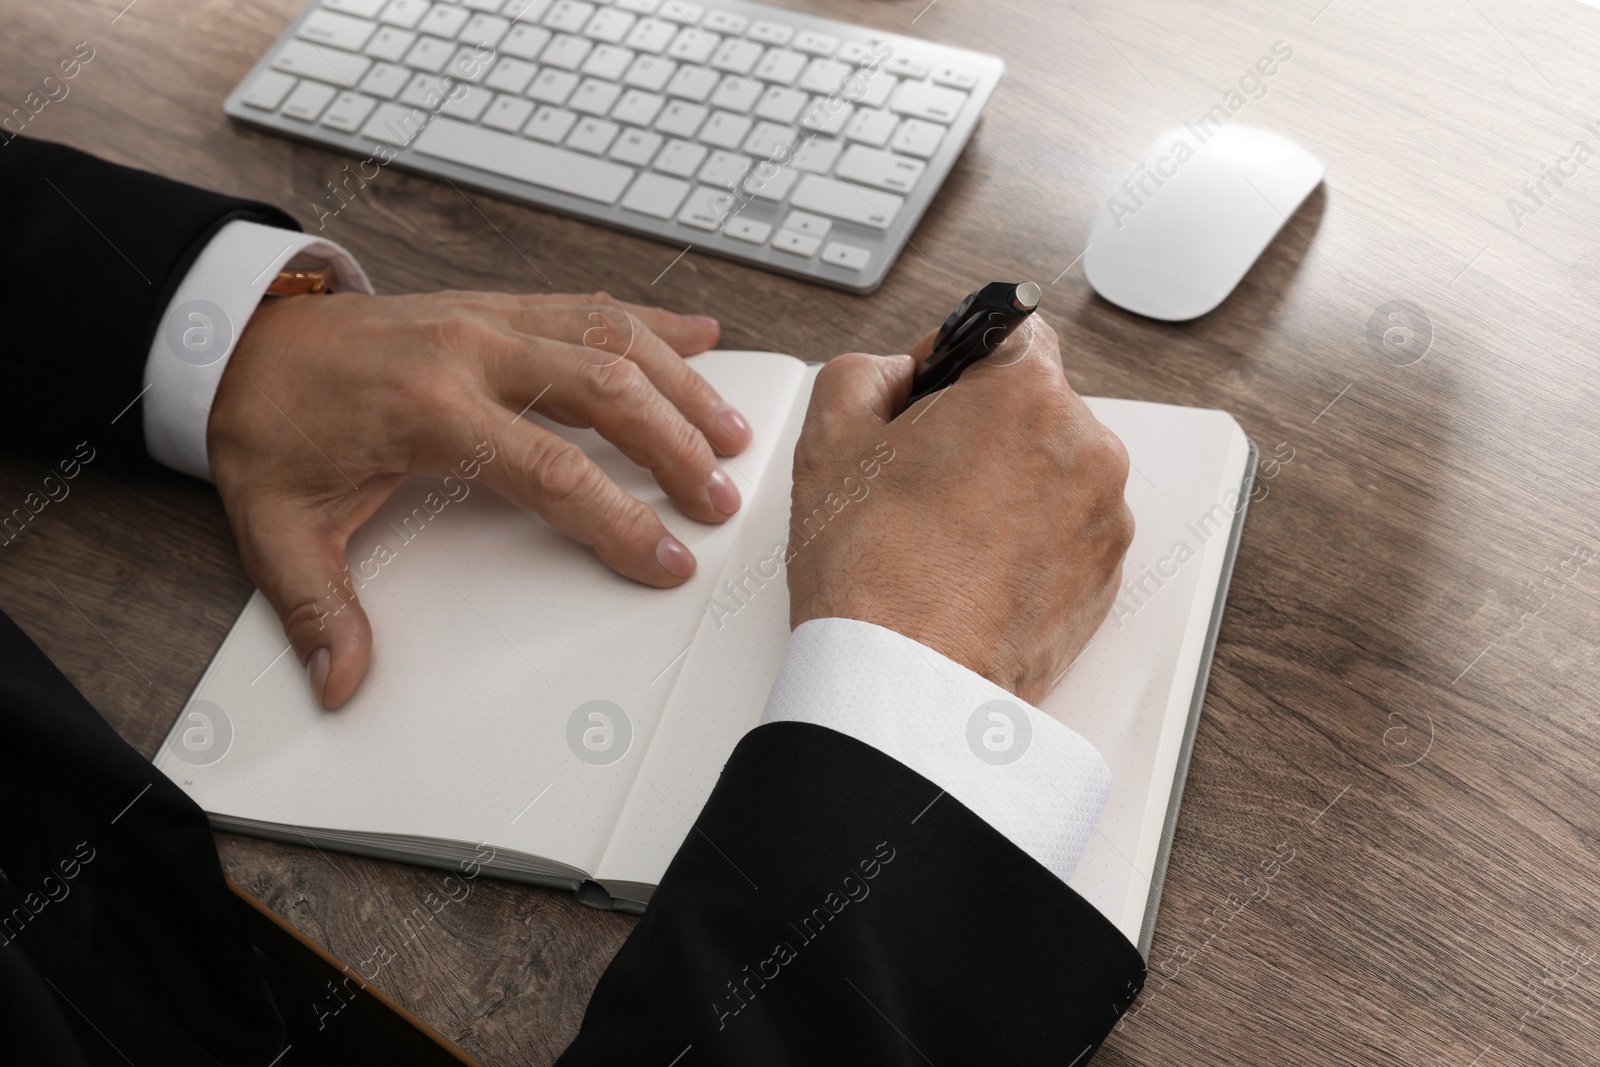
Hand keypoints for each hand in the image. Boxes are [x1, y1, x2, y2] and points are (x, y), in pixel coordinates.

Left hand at [209, 290, 751, 708]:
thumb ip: (317, 607)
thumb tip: (342, 681)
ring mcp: (490, 319)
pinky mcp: (496, 306)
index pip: (551, 471)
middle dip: (675, 446)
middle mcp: (472, 352)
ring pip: (611, 335)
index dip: (619, 521)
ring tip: (729, 431)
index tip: (665, 557)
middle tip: (719, 497)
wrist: (241, 337)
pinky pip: (587, 303)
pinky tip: (697, 335)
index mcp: (428, 409)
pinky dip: (650, 321)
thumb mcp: (277, 525)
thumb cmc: (270, 422)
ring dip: (680, 381)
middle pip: (606, 390)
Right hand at [786, 319, 1133, 703]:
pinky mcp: (1106, 576)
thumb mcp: (830, 436)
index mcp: (1027, 394)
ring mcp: (1104, 517)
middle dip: (981, 429)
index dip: (958, 359)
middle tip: (918, 479)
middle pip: (1031, 405)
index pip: (1010, 329)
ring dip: (1006, 485)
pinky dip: (1027, 540)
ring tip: (941, 535)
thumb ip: (866, 372)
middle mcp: (1086, 447)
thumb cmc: (872, 572)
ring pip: (1050, 470)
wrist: (907, 681)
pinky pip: (1066, 530)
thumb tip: (898, 374)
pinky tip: (970, 570)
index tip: (931, 393)